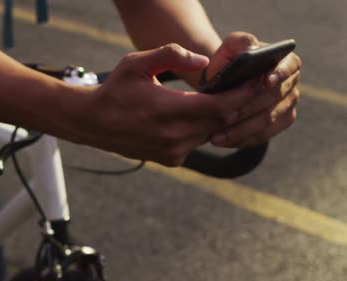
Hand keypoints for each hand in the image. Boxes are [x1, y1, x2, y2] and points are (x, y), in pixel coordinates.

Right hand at [74, 43, 254, 165]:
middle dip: (235, 105)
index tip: (255, 82)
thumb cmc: (114, 90)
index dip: (241, 95)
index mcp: (169, 111)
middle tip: (246, 88)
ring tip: (222, 99)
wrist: (91, 123)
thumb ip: (172, 55)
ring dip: (218, 118)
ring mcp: (173, 151)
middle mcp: (174, 136)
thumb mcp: (137, 63)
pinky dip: (201, 130)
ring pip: (211, 134)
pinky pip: (196, 143)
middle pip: (221, 121)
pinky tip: (194, 117)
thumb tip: (204, 62)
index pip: (220, 106)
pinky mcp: (170, 159)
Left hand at [205, 32, 300, 147]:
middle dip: (248, 108)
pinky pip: (263, 135)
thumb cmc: (228, 62)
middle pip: (274, 98)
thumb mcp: (231, 47)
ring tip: (216, 136)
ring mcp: (288, 104)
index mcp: (286, 61)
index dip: (279, 74)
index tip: (266, 81)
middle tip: (225, 117)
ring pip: (267, 121)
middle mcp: (292, 83)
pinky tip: (222, 141)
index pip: (290, 65)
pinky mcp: (279, 123)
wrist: (223, 82)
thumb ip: (241, 42)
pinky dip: (242, 139)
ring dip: (241, 130)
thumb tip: (253, 50)